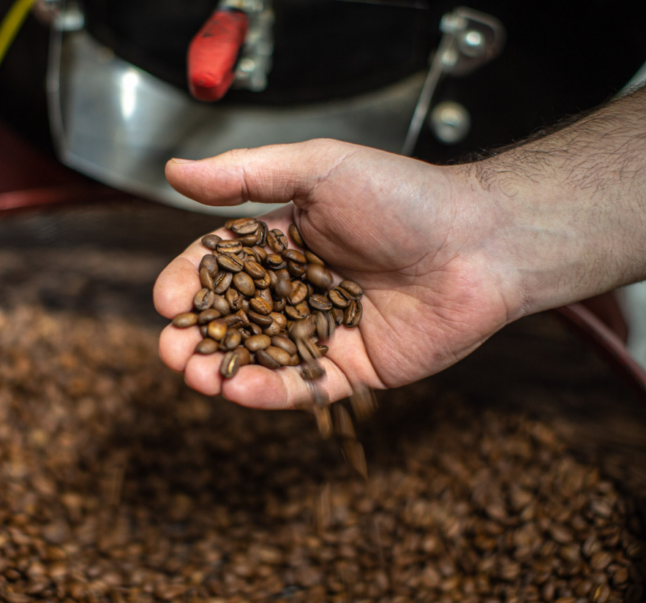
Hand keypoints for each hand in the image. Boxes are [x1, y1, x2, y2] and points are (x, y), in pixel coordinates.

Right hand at [154, 139, 520, 408]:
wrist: (480, 242)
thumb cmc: (404, 198)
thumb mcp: (318, 168)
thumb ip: (245, 174)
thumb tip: (175, 171)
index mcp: (285, 244)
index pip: (221, 267)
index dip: (190, 284)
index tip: (166, 299)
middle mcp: (299, 290)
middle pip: (233, 320)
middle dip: (196, 337)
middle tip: (171, 350)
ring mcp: (324, 333)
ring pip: (260, 358)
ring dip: (221, 370)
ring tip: (194, 375)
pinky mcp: (353, 370)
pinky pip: (303, 387)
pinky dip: (267, 391)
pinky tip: (236, 389)